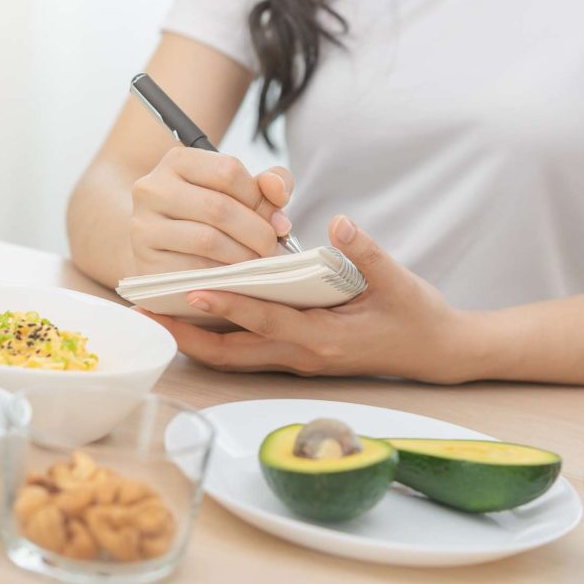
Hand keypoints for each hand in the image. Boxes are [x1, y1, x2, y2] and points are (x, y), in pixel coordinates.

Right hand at [129, 147, 293, 274]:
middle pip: (218, 207)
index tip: (276, 222)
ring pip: (206, 240)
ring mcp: (144, 226)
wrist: (167, 250)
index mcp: (177, 161)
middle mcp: (152, 189)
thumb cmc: (210, 218)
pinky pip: (193, 271)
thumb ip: (269, 184)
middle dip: (257, 233)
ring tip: (260, 264)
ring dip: (243, 257)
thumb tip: (277, 191)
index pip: (228, 171)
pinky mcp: (146, 262)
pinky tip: (236, 278)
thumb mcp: (241, 193)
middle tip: (274, 250)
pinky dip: (223, 277)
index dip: (259, 198)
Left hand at [139, 216, 474, 382]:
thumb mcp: (398, 280)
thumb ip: (366, 252)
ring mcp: (298, 361)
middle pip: (232, 355)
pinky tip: (195, 318)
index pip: (266, 321)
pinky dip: (217, 338)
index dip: (227, 308)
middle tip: (146, 316)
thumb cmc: (416, 316)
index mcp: (325, 338)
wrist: (437, 353)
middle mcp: (303, 356)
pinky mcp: (298, 357)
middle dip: (186, 336)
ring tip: (156, 317)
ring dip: (194, 340)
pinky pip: (247, 353)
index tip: (189, 291)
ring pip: (234, 358)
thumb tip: (338, 222)